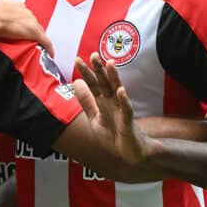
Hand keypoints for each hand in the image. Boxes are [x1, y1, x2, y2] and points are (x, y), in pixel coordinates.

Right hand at [0, 0, 48, 47]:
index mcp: (11, 3)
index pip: (21, 13)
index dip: (20, 21)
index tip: (18, 27)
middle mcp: (23, 10)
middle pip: (31, 21)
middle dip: (30, 29)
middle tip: (28, 39)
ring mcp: (29, 21)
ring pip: (39, 30)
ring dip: (39, 37)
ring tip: (38, 46)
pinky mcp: (33, 31)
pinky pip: (45, 40)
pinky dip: (48, 47)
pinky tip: (50, 53)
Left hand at [77, 53, 153, 176]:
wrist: (130, 151)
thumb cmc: (114, 134)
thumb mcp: (94, 118)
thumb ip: (86, 101)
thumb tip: (76, 82)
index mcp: (102, 102)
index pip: (93, 84)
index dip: (86, 73)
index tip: (78, 59)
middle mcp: (112, 102)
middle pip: (104, 83)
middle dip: (98, 70)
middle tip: (93, 54)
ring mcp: (121, 110)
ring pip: (116, 91)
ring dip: (113, 77)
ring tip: (109, 64)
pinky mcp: (128, 121)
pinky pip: (126, 109)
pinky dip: (124, 100)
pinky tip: (120, 91)